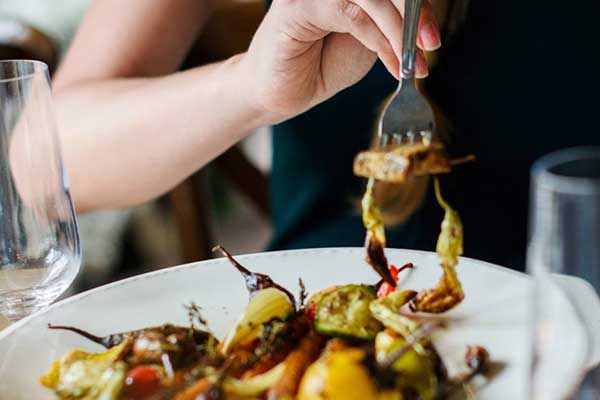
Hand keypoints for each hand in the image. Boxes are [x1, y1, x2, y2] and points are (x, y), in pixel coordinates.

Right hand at [241, 0, 440, 122]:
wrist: (280, 94)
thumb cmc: (319, 65)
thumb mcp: (368, 41)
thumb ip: (388, 23)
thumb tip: (424, 17)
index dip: (417, 5)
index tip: (433, 34)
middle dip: (414, 12)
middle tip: (431, 43)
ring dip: (399, 31)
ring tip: (412, 61)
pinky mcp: (297, 5)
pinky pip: (352, 15)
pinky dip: (379, 40)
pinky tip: (392, 64)